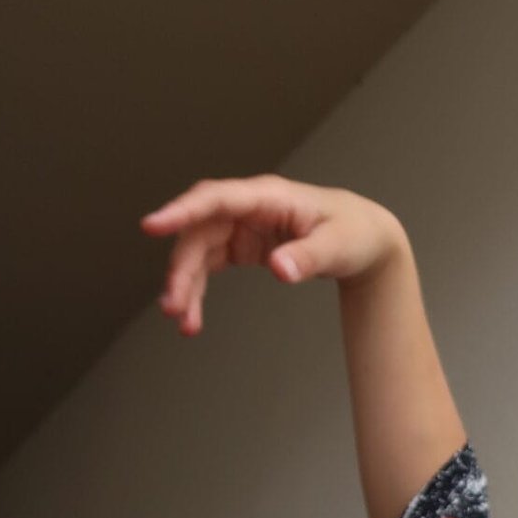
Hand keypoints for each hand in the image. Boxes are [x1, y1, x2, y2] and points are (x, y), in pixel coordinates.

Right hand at [140, 174, 406, 335]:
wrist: (364, 239)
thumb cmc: (353, 232)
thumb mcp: (337, 246)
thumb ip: (307, 257)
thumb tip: (279, 271)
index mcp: (267, 196)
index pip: (215, 199)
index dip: (182, 210)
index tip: (152, 225)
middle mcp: (247, 208)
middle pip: (199, 232)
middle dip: (182, 267)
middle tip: (173, 305)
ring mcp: (241, 226)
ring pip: (198, 252)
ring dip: (185, 285)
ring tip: (181, 322)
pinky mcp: (242, 246)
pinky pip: (209, 266)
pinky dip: (199, 291)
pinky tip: (193, 319)